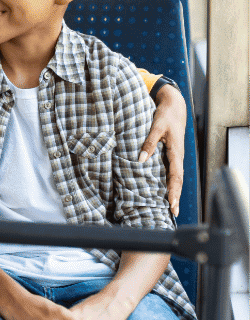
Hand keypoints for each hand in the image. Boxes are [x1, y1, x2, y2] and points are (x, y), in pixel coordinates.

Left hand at [139, 83, 185, 215]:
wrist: (174, 107)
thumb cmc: (165, 116)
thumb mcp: (156, 127)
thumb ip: (149, 143)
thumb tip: (140, 160)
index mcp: (176, 152)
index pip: (176, 176)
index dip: (174, 190)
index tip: (171, 203)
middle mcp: (178, 157)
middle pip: (177, 181)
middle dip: (175, 196)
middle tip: (173, 213)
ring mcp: (175, 157)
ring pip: (175, 177)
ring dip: (173, 192)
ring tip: (170, 208)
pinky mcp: (171, 155)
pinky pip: (171, 172)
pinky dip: (170, 183)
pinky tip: (165, 192)